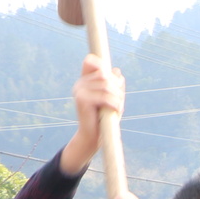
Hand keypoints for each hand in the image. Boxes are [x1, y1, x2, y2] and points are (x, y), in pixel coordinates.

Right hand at [60, 54, 124, 175]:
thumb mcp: (112, 98)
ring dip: (117, 96)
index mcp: (85, 81)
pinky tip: (117, 110)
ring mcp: (79, 91)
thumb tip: (117, 71)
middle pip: (104, 74)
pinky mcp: (82, 100)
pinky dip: (115, 104)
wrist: (93, 137)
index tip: (113, 80)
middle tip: (120, 100)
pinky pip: (104, 97)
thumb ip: (114, 85)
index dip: (102, 64)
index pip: (90, 61)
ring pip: (106, 85)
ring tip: (119, 107)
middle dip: (117, 86)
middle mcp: (80, 84)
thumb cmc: (104, 117)